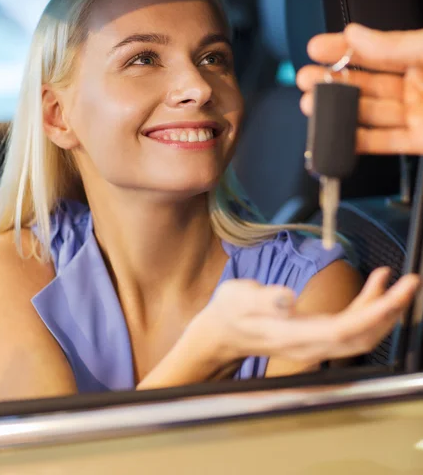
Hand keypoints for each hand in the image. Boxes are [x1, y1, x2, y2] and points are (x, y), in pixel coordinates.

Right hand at [200, 269, 418, 365]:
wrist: (222, 332)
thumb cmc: (230, 312)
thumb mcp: (238, 298)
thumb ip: (262, 298)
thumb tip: (286, 298)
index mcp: (294, 335)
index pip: (344, 329)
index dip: (374, 312)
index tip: (396, 292)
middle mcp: (310, 344)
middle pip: (361, 337)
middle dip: (390, 312)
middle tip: (410, 284)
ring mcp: (315, 342)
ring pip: (360, 334)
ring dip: (384, 310)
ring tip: (399, 281)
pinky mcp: (316, 334)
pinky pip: (350, 325)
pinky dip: (367, 307)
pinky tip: (374, 286)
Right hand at [297, 23, 422, 153]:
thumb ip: (398, 44)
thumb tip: (357, 35)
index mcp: (421, 56)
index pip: (374, 51)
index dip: (343, 49)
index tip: (316, 48)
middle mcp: (416, 85)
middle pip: (365, 84)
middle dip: (331, 81)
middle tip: (305, 79)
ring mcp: (416, 114)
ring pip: (368, 113)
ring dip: (337, 110)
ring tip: (311, 105)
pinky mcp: (419, 141)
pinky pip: (384, 142)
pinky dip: (358, 141)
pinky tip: (338, 134)